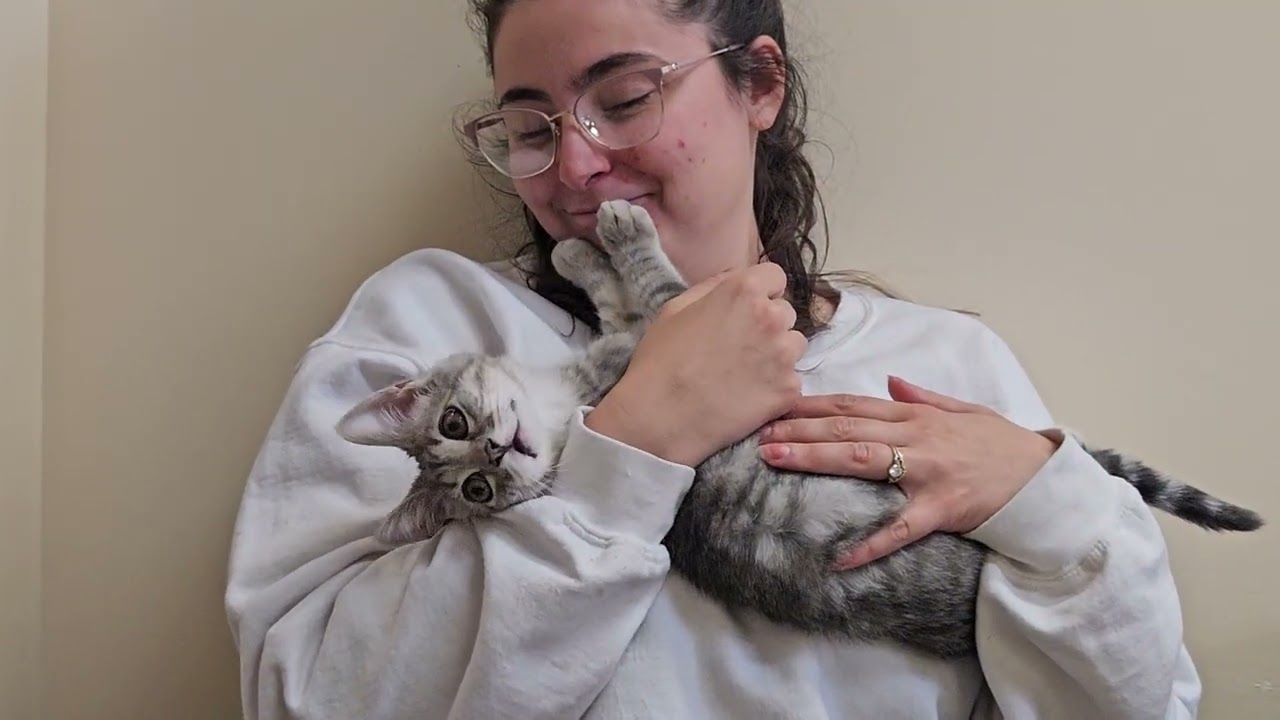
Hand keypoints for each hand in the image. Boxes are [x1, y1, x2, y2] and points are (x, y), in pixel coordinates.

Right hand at [587, 263, 807, 466]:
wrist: (661, 418)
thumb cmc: (660, 362)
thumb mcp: (675, 310)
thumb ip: (711, 287)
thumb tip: (733, 276)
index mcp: (744, 291)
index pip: (775, 276)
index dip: (761, 292)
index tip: (747, 309)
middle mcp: (772, 318)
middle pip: (786, 312)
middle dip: (769, 324)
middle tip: (740, 346)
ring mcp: (784, 356)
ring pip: (794, 345)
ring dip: (777, 354)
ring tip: (746, 373)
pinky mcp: (789, 390)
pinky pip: (791, 380)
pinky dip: (775, 387)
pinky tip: (748, 397)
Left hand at [758, 376, 1058, 568]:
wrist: (1045, 479)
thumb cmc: (1003, 444)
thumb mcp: (965, 409)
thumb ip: (923, 396)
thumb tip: (889, 381)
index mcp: (917, 415)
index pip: (853, 405)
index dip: (811, 405)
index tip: (775, 406)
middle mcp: (916, 438)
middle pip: (846, 429)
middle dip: (799, 429)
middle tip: (758, 434)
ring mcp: (927, 473)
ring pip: (861, 461)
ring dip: (814, 459)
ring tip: (775, 460)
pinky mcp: (941, 510)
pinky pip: (899, 529)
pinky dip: (869, 544)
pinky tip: (838, 558)